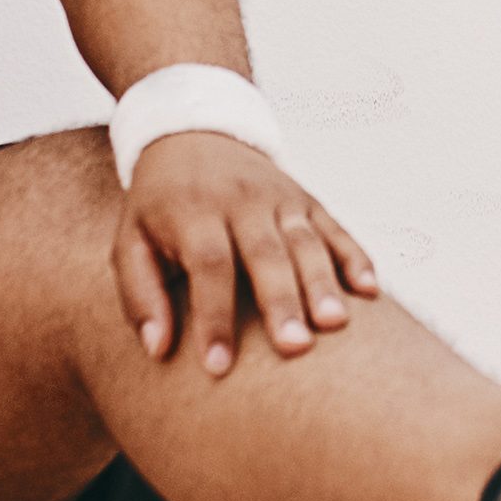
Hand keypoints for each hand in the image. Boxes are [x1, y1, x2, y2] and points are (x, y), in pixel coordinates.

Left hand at [117, 133, 381, 376]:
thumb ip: (140, 295)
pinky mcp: (307, 199)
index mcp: (192, 211)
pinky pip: (336, 228)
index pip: (209, 265)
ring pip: (306, 241)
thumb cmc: (157, 205)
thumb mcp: (130, 241)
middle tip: (294, 348)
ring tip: (335, 325)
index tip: (218, 367)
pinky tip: (369, 290)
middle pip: (266, 253)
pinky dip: (355, 257)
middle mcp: (241, 200)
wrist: (193, 134)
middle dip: (281, 302)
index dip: (214, 315)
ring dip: (323, 283)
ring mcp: (280, 197)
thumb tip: (157, 349)